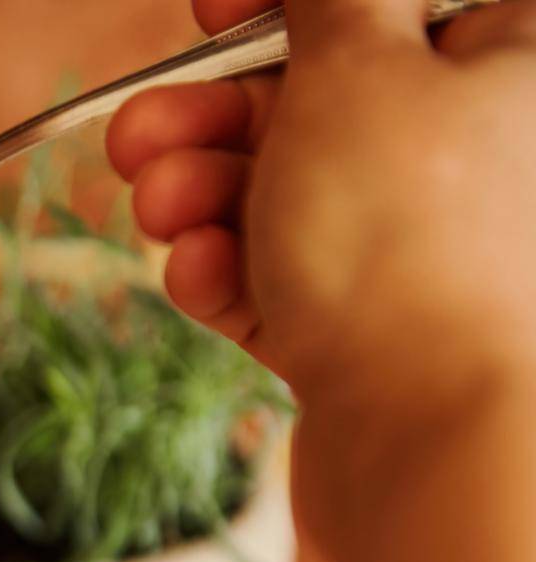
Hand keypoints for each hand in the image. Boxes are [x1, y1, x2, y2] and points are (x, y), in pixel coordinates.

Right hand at [107, 0, 535, 561]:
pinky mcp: (368, 329)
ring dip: (201, 194)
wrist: (437, 442)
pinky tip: (203, 279)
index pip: (394, 1)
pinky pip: (282, 279)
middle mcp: (473, 153)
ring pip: (286, 194)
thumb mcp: (357, 70)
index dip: (286, 2)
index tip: (211, 13)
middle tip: (137, 132)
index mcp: (507, 64)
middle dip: (210, 114)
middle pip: (320, 100)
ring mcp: (418, 249)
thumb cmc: (415, 247)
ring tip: (158, 211)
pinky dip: (230, 273)